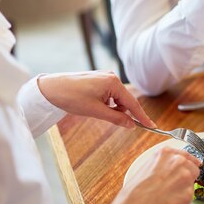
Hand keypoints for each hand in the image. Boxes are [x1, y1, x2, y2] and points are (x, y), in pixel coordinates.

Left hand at [37, 71, 153, 128]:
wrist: (51, 88)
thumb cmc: (72, 97)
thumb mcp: (96, 111)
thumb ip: (117, 118)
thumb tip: (131, 124)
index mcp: (113, 83)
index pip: (132, 103)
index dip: (142, 116)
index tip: (152, 126)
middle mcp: (111, 77)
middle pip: (125, 100)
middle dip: (121, 112)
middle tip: (108, 118)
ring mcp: (104, 77)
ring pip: (116, 99)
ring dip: (111, 108)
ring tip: (94, 110)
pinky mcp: (98, 80)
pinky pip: (109, 94)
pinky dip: (106, 103)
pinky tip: (94, 105)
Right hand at [110, 147, 200, 203]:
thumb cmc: (133, 195)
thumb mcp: (144, 169)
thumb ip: (160, 166)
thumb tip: (169, 171)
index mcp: (165, 153)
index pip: (185, 155)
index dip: (188, 163)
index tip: (191, 165)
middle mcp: (178, 162)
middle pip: (192, 168)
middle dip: (186, 178)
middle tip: (173, 188)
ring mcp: (185, 177)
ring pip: (192, 184)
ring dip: (183, 190)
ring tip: (167, 198)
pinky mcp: (188, 194)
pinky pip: (189, 198)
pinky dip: (182, 203)